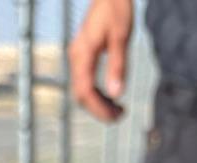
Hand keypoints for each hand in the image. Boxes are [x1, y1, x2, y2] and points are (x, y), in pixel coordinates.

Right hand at [69, 0, 133, 120]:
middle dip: (99, 109)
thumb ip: (118, 67)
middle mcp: (76, 57)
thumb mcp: (121, 38)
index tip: (115, 117)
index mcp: (82, 54)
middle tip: (120, 116)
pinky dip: (97, 94)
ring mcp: (77, 57)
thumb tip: (118, 95)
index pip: (85, 92)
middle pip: (81, 95)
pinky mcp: (82, 56)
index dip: (99, 109)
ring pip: (82, 91)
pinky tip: (111, 97)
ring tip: (118, 110)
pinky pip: (85, 82)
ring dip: (98, 104)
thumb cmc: (116, 9)